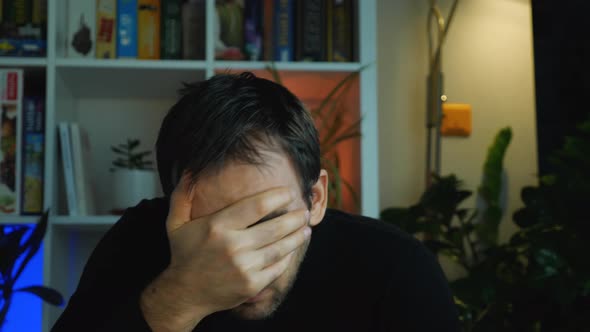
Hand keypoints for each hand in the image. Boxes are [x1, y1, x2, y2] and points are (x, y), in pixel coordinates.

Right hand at [140, 175, 310, 330]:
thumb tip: (190, 169)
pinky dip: (288, 256)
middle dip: (295, 217)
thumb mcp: (175, 222)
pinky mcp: (252, 284)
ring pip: (281, 248)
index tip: (288, 192)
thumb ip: (182, 194)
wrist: (185, 294)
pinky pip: (278, 267)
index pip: (257, 206)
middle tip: (303, 211)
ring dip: (298, 236)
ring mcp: (244, 267)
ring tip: (306, 227)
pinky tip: (293, 248)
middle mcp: (233, 246)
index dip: (278, 197)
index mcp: (218, 226)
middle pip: (276, 227)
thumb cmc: (184, 254)